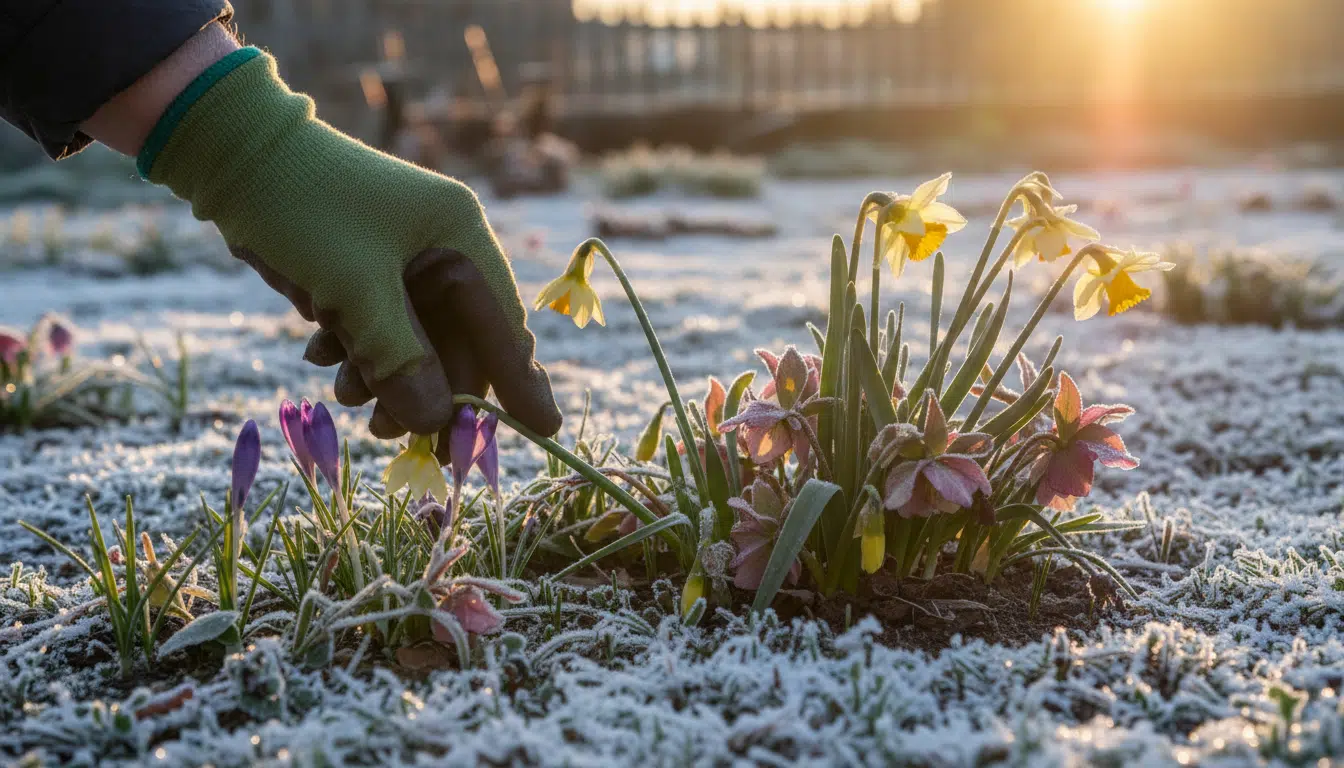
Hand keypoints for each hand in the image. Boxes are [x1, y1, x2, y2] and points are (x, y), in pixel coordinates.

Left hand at [140, 49, 560, 437]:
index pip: (503, 324)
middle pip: (458, 342)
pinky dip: (357, 349)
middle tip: (396, 440)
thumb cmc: (300, 211)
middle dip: (429, 391)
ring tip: (344, 395)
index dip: (521, 382)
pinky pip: (381, 325)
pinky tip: (321, 353)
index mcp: (460, 236)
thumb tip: (436, 423)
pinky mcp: (368, 267)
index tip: (544, 432)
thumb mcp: (354, 293)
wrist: (227, 153)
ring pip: (416, 341)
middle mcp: (443, 247)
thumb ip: (399, 361)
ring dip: (383, 376)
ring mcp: (405, 258)